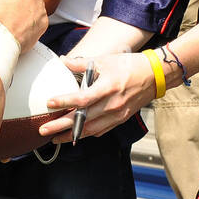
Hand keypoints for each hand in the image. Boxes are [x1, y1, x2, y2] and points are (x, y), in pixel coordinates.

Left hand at [37, 51, 155, 141]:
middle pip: (83, 119)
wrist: (154, 76)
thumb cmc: (130, 66)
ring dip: (71, 135)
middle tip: (43, 130)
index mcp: (108, 87)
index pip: (83, 98)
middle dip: (61, 126)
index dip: (65, 101)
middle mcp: (112, 104)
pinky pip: (101, 131)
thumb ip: (82, 63)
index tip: (49, 103)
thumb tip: (62, 61)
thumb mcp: (105, 60)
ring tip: (55, 138)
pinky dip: (87, 134)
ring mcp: (117, 114)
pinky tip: (76, 135)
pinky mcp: (120, 119)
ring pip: (90, 130)